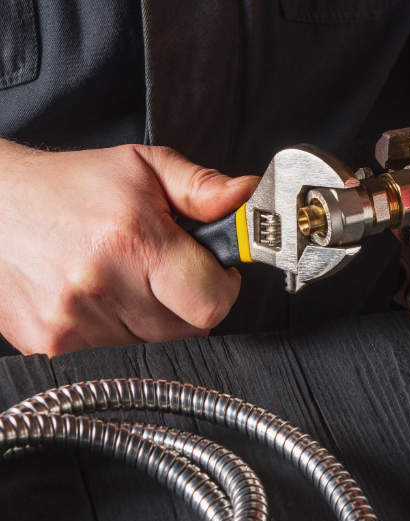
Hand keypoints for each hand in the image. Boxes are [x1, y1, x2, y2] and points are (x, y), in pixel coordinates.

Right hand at [0, 142, 258, 355]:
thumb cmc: (68, 185)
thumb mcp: (143, 167)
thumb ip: (202, 186)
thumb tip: (248, 196)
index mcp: (132, 240)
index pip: (210, 301)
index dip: (223, 286)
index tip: (215, 270)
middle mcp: (99, 285)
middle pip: (186, 327)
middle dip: (189, 299)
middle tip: (167, 268)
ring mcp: (71, 322)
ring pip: (152, 343)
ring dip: (152, 316)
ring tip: (127, 275)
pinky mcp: (49, 345)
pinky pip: (112, 353)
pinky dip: (117, 329)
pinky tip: (99, 294)